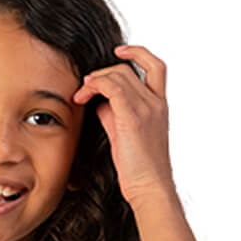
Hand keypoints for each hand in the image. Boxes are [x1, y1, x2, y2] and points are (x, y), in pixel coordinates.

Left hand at [72, 43, 174, 204]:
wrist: (150, 188)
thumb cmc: (138, 170)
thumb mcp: (125, 136)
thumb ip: (114, 115)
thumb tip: (99, 103)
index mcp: (160, 106)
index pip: (155, 66)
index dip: (137, 52)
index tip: (119, 51)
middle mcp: (156, 103)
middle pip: (127, 68)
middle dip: (102, 73)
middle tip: (85, 88)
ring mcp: (146, 108)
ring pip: (118, 74)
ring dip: (94, 80)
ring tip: (81, 94)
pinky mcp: (133, 118)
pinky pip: (112, 86)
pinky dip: (95, 85)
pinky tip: (83, 96)